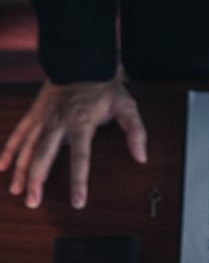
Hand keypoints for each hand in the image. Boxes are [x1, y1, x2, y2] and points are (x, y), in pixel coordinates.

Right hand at [0, 74, 146, 208]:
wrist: (82, 60)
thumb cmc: (105, 88)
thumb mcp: (127, 107)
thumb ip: (135, 132)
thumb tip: (141, 157)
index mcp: (81, 123)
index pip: (80, 158)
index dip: (78, 181)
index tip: (77, 202)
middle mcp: (58, 122)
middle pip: (44, 155)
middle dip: (37, 180)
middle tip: (33, 202)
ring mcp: (44, 118)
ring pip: (28, 147)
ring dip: (21, 170)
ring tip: (17, 191)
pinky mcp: (35, 113)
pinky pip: (19, 132)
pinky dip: (9, 149)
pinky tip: (2, 166)